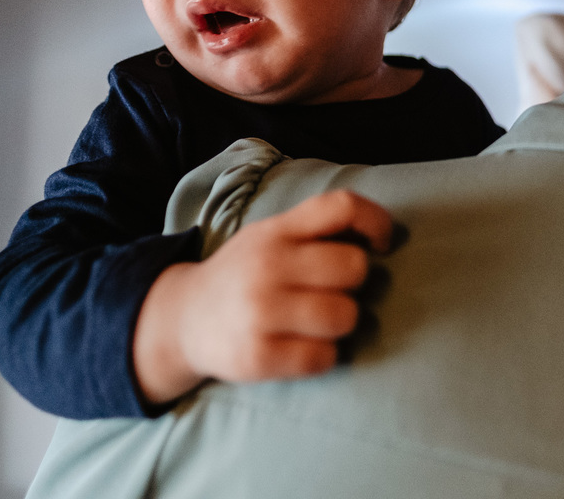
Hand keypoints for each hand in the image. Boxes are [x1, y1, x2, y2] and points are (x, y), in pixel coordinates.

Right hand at [133, 190, 394, 406]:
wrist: (182, 320)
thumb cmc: (246, 274)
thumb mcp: (270, 236)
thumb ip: (316, 230)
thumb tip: (380, 234)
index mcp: (276, 231)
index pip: (342, 206)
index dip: (377, 221)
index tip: (381, 243)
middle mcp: (267, 265)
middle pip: (354, 267)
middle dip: (354, 282)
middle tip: (332, 290)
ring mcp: (259, 312)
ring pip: (345, 315)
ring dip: (342, 322)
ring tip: (318, 321)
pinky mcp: (256, 357)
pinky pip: (324, 357)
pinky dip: (323, 355)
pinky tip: (302, 347)